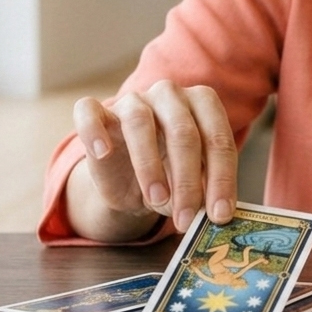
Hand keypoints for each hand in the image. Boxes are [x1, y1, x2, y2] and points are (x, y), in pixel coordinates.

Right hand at [69, 80, 237, 237]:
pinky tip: (103, 152)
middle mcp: (171, 94)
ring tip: (156, 200)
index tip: (220, 215)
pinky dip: (94, 131)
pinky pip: (89, 111)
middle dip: (187, 181)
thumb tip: (217, 214)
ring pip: (140, 122)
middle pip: (183, 132)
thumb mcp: (193, 183)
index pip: (218, 139)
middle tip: (187, 217)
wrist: (131, 176)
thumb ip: (205, 189)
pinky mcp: (98, 110)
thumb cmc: (171, 172)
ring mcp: (133, 99)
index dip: (221, 179)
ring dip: (149, 165)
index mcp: (204, 103)